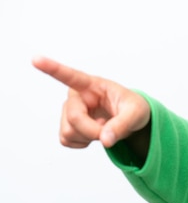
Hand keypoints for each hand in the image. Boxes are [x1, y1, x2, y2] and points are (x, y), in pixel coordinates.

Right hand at [32, 56, 150, 148]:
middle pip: (74, 118)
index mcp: (92, 85)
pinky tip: (94, 134)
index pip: (70, 75)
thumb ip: (122, 125)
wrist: (131, 120)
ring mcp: (70, 111)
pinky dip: (83, 143)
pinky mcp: (67, 126)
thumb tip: (105, 140)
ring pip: (68, 132)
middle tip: (109, 132)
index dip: (52, 68)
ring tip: (103, 128)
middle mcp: (76, 96)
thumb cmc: (133, 109)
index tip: (36, 59)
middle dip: (92, 131)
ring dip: (88, 137)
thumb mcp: (137, 114)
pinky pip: (67, 141)